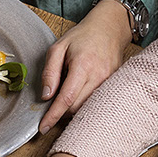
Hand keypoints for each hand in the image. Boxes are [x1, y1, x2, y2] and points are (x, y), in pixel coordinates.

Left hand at [37, 0, 132, 131]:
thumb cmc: (83, 36)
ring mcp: (109, 83)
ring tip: (65, 97)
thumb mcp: (58, 48)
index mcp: (83, 66)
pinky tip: (78, 96)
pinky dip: (84, 104)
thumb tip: (45, 96)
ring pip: (87, 108)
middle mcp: (99, 77)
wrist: (110, 29)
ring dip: (73, 109)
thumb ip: (50, 72)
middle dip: (61, 112)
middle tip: (51, 104)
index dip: (53, 116)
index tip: (43, 128)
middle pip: (76, 107)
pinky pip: (97, 103)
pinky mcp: (114, 86)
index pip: (66, 99)